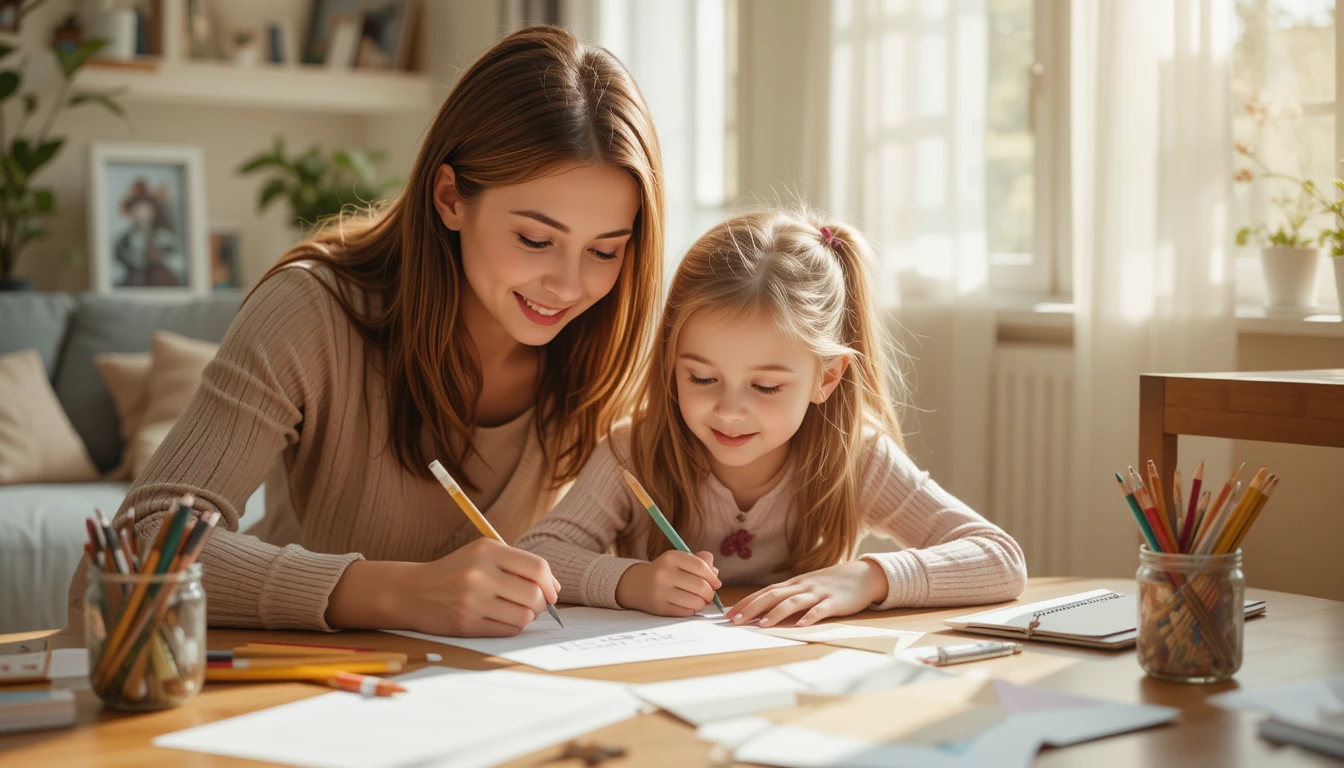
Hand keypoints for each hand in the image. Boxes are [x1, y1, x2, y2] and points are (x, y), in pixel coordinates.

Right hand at [327, 538, 560, 636]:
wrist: (413, 591)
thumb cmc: (457, 571)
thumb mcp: (483, 554)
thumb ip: (519, 565)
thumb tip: (555, 589)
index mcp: (488, 550)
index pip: (537, 568)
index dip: (551, 583)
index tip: (551, 592)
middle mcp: (480, 573)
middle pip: (535, 596)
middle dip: (542, 604)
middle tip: (534, 604)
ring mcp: (472, 600)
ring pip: (524, 616)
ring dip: (526, 617)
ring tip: (513, 610)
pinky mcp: (467, 624)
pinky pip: (508, 630)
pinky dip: (511, 627)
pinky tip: (499, 619)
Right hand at [615, 550, 720, 616]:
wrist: (636, 584)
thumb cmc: (666, 571)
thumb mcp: (679, 561)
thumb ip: (700, 561)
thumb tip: (715, 573)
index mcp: (671, 557)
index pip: (701, 566)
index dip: (712, 577)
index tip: (716, 583)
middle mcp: (664, 573)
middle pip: (701, 586)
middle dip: (710, 593)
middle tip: (709, 595)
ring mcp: (660, 591)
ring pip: (695, 602)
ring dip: (702, 604)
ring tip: (698, 601)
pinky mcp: (659, 607)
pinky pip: (686, 612)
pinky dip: (691, 610)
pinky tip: (687, 605)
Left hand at [727, 560, 887, 627]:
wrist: (863, 575)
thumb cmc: (830, 584)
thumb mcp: (806, 587)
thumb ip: (788, 597)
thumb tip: (763, 610)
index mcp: (793, 584)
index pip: (764, 592)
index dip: (746, 603)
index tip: (728, 614)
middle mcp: (802, 586)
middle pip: (772, 595)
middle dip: (752, 608)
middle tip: (735, 620)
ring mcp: (819, 593)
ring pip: (793, 602)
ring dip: (776, 613)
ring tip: (762, 624)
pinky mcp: (835, 602)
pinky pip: (821, 609)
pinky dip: (810, 616)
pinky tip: (801, 624)